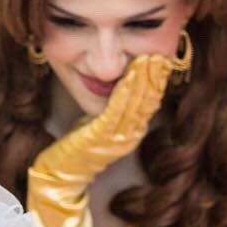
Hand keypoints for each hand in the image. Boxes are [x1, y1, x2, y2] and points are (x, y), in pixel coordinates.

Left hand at [30, 52, 173, 193]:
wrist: (64, 171)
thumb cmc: (81, 144)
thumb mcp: (103, 122)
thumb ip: (114, 106)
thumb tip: (121, 83)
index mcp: (133, 131)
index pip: (151, 102)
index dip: (158, 82)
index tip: (163, 61)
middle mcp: (130, 135)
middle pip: (148, 102)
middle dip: (154, 77)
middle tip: (160, 56)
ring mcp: (117, 137)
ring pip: (135, 104)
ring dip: (142, 80)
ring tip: (147, 61)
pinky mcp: (101, 136)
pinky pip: (116, 110)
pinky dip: (124, 92)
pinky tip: (128, 76)